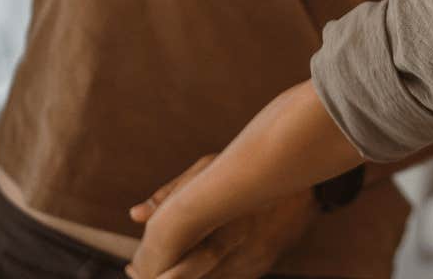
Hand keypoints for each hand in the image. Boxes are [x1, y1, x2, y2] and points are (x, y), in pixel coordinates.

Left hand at [126, 154, 315, 278]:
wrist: (301, 172)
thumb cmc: (248, 165)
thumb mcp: (208, 170)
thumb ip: (173, 194)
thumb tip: (134, 215)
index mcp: (218, 227)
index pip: (176, 265)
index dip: (151, 271)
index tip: (132, 268)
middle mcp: (236, 249)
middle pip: (191, 277)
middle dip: (164, 277)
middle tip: (138, 273)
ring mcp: (252, 260)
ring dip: (185, 277)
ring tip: (162, 272)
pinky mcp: (263, 263)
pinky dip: (209, 277)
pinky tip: (194, 270)